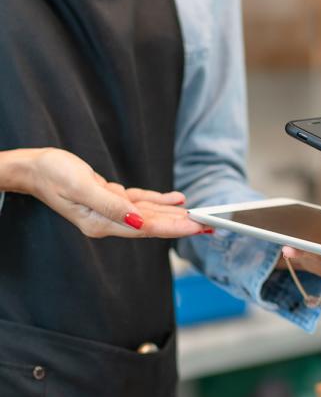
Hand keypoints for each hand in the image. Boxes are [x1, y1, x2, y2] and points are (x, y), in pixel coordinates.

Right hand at [1, 147, 209, 238]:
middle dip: (182, 225)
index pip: (146, 228)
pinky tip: (177, 199)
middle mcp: (109, 221)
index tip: (197, 227)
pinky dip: (160, 200)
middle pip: (153, 224)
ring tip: (200, 216)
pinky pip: (140, 203)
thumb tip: (138, 222)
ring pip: (150, 214)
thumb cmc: (53, 174)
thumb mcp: (82, 187)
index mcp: (102, 223)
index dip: (174, 227)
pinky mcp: (110, 199)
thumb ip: (111, 206)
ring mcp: (110, 211)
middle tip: (210, 225)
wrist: (34, 168)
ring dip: (175, 214)